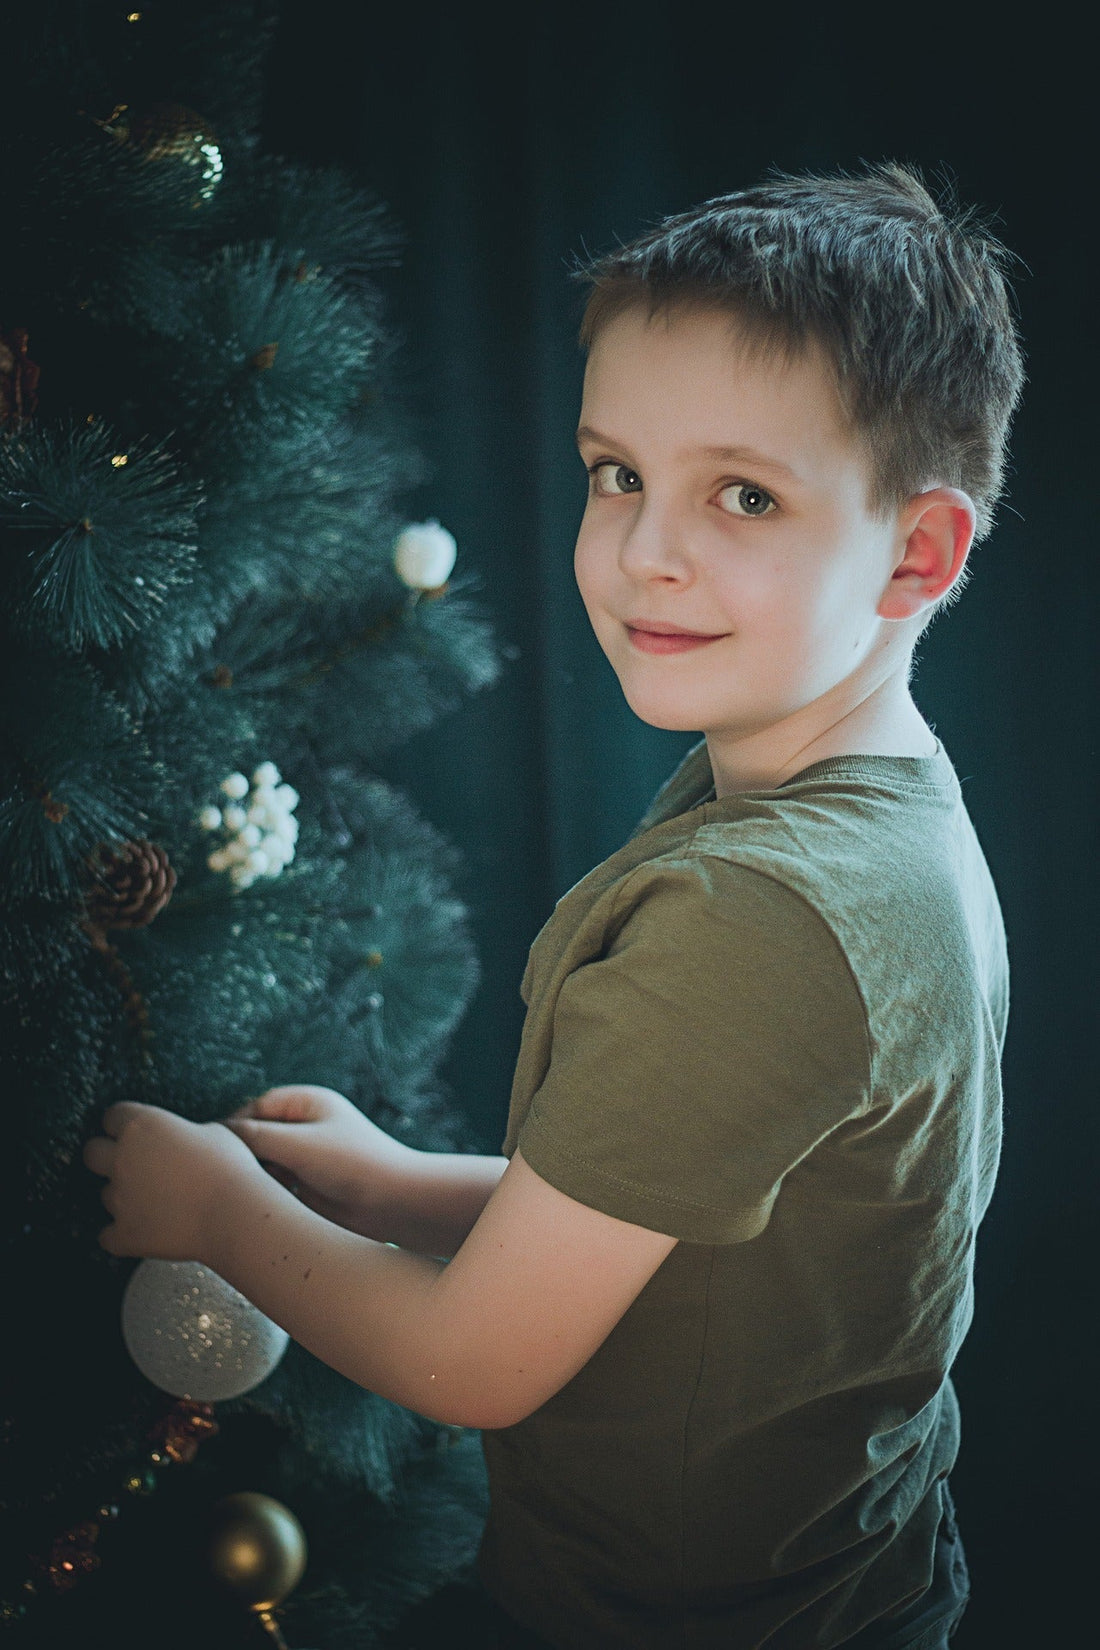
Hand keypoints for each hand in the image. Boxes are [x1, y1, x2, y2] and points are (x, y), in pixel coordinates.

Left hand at [82, 1102, 263, 1262]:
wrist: (236, 1214)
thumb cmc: (231, 1168)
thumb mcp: (213, 1132)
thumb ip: (182, 1133)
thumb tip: (177, 1140)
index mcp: (142, 1125)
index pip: (112, 1116)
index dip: (124, 1124)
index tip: (137, 1132)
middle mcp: (122, 1158)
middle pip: (92, 1152)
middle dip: (107, 1156)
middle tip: (133, 1165)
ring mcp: (120, 1198)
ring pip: (105, 1194)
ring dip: (124, 1197)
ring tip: (158, 1202)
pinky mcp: (124, 1233)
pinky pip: (108, 1235)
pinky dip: (123, 1234)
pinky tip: (147, 1230)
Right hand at [223, 1085, 414, 1239]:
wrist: (395, 1203)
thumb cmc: (354, 1164)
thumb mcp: (299, 1145)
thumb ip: (257, 1137)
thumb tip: (219, 1133)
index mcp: (308, 1104)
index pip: (258, 1106)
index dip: (235, 1124)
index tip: (215, 1147)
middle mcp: (307, 1127)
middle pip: (259, 1134)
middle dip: (242, 1152)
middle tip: (223, 1172)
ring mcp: (307, 1156)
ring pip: (265, 1161)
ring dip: (253, 1174)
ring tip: (242, 1190)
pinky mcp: (309, 1184)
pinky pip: (276, 1184)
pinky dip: (265, 1191)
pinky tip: (257, 1204)